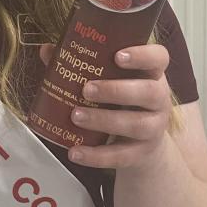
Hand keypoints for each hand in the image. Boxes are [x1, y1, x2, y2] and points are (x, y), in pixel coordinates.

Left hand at [38, 43, 171, 168]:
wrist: (145, 147)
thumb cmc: (123, 103)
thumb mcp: (112, 82)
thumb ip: (84, 65)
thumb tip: (47, 50)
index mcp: (152, 75)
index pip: (159, 58)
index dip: (142, 55)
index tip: (118, 56)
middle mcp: (159, 100)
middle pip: (149, 92)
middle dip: (116, 90)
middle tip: (86, 89)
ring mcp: (153, 129)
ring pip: (135, 124)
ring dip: (103, 120)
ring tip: (75, 116)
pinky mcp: (141, 154)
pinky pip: (120, 156)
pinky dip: (96, 156)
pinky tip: (74, 151)